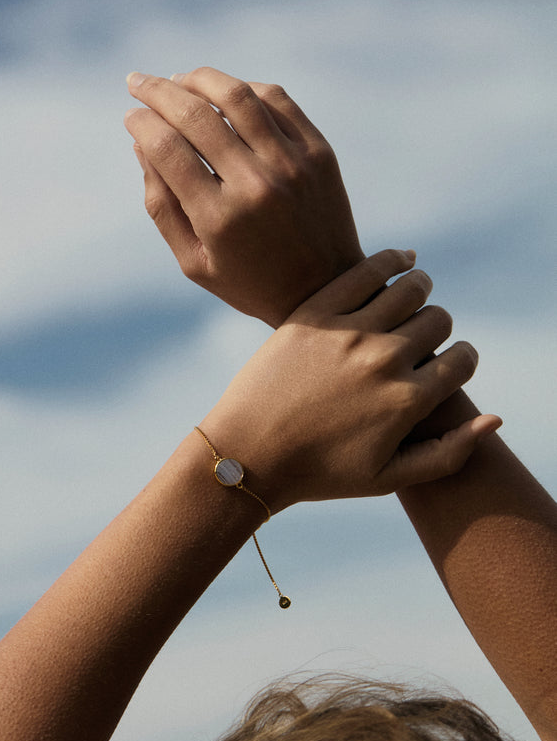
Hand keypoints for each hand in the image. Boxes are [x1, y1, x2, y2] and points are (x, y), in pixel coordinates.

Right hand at [124, 67, 363, 327]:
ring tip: (178, 80)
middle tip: (137, 82)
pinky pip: (275, 100)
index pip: (168, 149)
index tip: (130, 116)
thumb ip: (161, 206)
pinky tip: (223, 94)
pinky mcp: (319, 152)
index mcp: (220, 219)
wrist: (326, 292)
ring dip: (199, 79)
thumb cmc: (250, 282)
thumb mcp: (194, 262)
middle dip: (158, 91)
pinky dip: (243, 89)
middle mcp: (256, 185)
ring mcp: (292, 164)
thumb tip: (140, 143)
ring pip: (236, 95)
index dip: (142, 124)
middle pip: (196, 115)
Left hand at [200, 250, 500, 511]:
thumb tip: (493, 418)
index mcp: (406, 402)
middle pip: (438, 320)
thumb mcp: (388, 479)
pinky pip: (367, 270)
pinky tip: (400, 262)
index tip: (446, 364)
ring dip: (420, 289)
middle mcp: (384, 361)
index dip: (460, 360)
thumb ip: (447, 454)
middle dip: (438, 327)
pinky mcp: (314, 313)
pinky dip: (392, 261)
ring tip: (413, 297)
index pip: (462, 360)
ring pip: (410, 288)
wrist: (248, 454)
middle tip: (420, 336)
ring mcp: (348, 333)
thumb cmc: (320, 473)